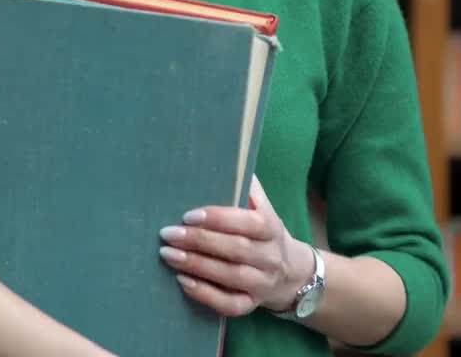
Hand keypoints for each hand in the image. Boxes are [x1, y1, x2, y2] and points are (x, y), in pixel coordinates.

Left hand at [158, 175, 314, 317]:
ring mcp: (261, 283)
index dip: (218, 218)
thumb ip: (247, 188)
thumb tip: (226, 156)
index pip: (247, 222)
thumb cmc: (265, 233)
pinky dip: (206, 295)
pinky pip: (230, 304)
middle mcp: (269, 256)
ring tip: (168, 255)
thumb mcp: (264, 208)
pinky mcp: (251, 304)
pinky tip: (183, 282)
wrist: (292, 273)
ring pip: (230, 277)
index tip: (188, 215)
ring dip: (197, 266)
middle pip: (235, 250)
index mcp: (270, 228)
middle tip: (167, 234)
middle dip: (199, 241)